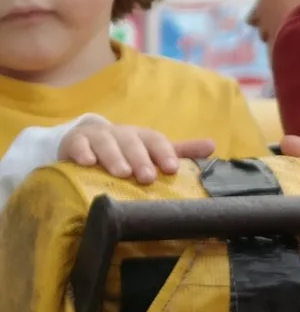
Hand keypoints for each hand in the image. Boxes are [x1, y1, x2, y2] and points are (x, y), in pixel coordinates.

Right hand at [58, 118, 214, 184]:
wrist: (85, 141)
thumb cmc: (126, 151)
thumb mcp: (151, 151)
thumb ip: (180, 151)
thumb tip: (212, 146)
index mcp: (142, 136)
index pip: (156, 140)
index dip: (164, 153)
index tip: (172, 169)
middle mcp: (121, 134)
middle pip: (132, 143)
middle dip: (141, 159)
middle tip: (147, 177)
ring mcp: (96, 137)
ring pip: (106, 143)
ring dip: (114, 157)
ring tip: (121, 172)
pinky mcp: (74, 143)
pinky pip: (77, 145)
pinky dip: (82, 153)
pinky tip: (87, 163)